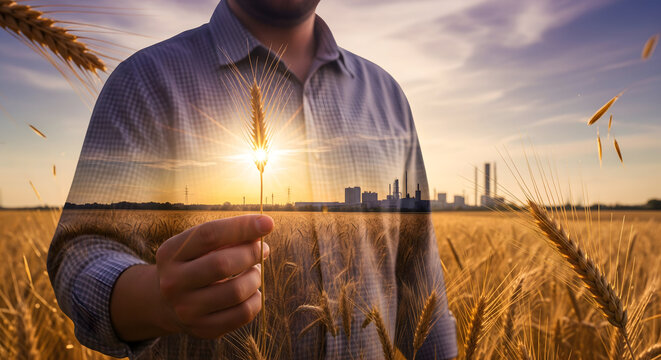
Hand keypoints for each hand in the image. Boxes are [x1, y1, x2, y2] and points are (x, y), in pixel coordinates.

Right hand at [153, 214, 272, 338]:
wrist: (166, 302)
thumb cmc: (194, 263)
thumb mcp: (198, 245)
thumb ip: (227, 235)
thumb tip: (263, 227)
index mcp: (171, 253)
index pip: (209, 235)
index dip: (241, 226)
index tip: (268, 222)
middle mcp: (173, 282)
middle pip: (222, 264)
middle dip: (251, 253)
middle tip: (263, 250)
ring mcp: (187, 309)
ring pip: (236, 291)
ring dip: (255, 277)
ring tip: (254, 271)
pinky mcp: (203, 329)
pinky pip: (243, 314)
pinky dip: (256, 299)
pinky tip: (252, 291)